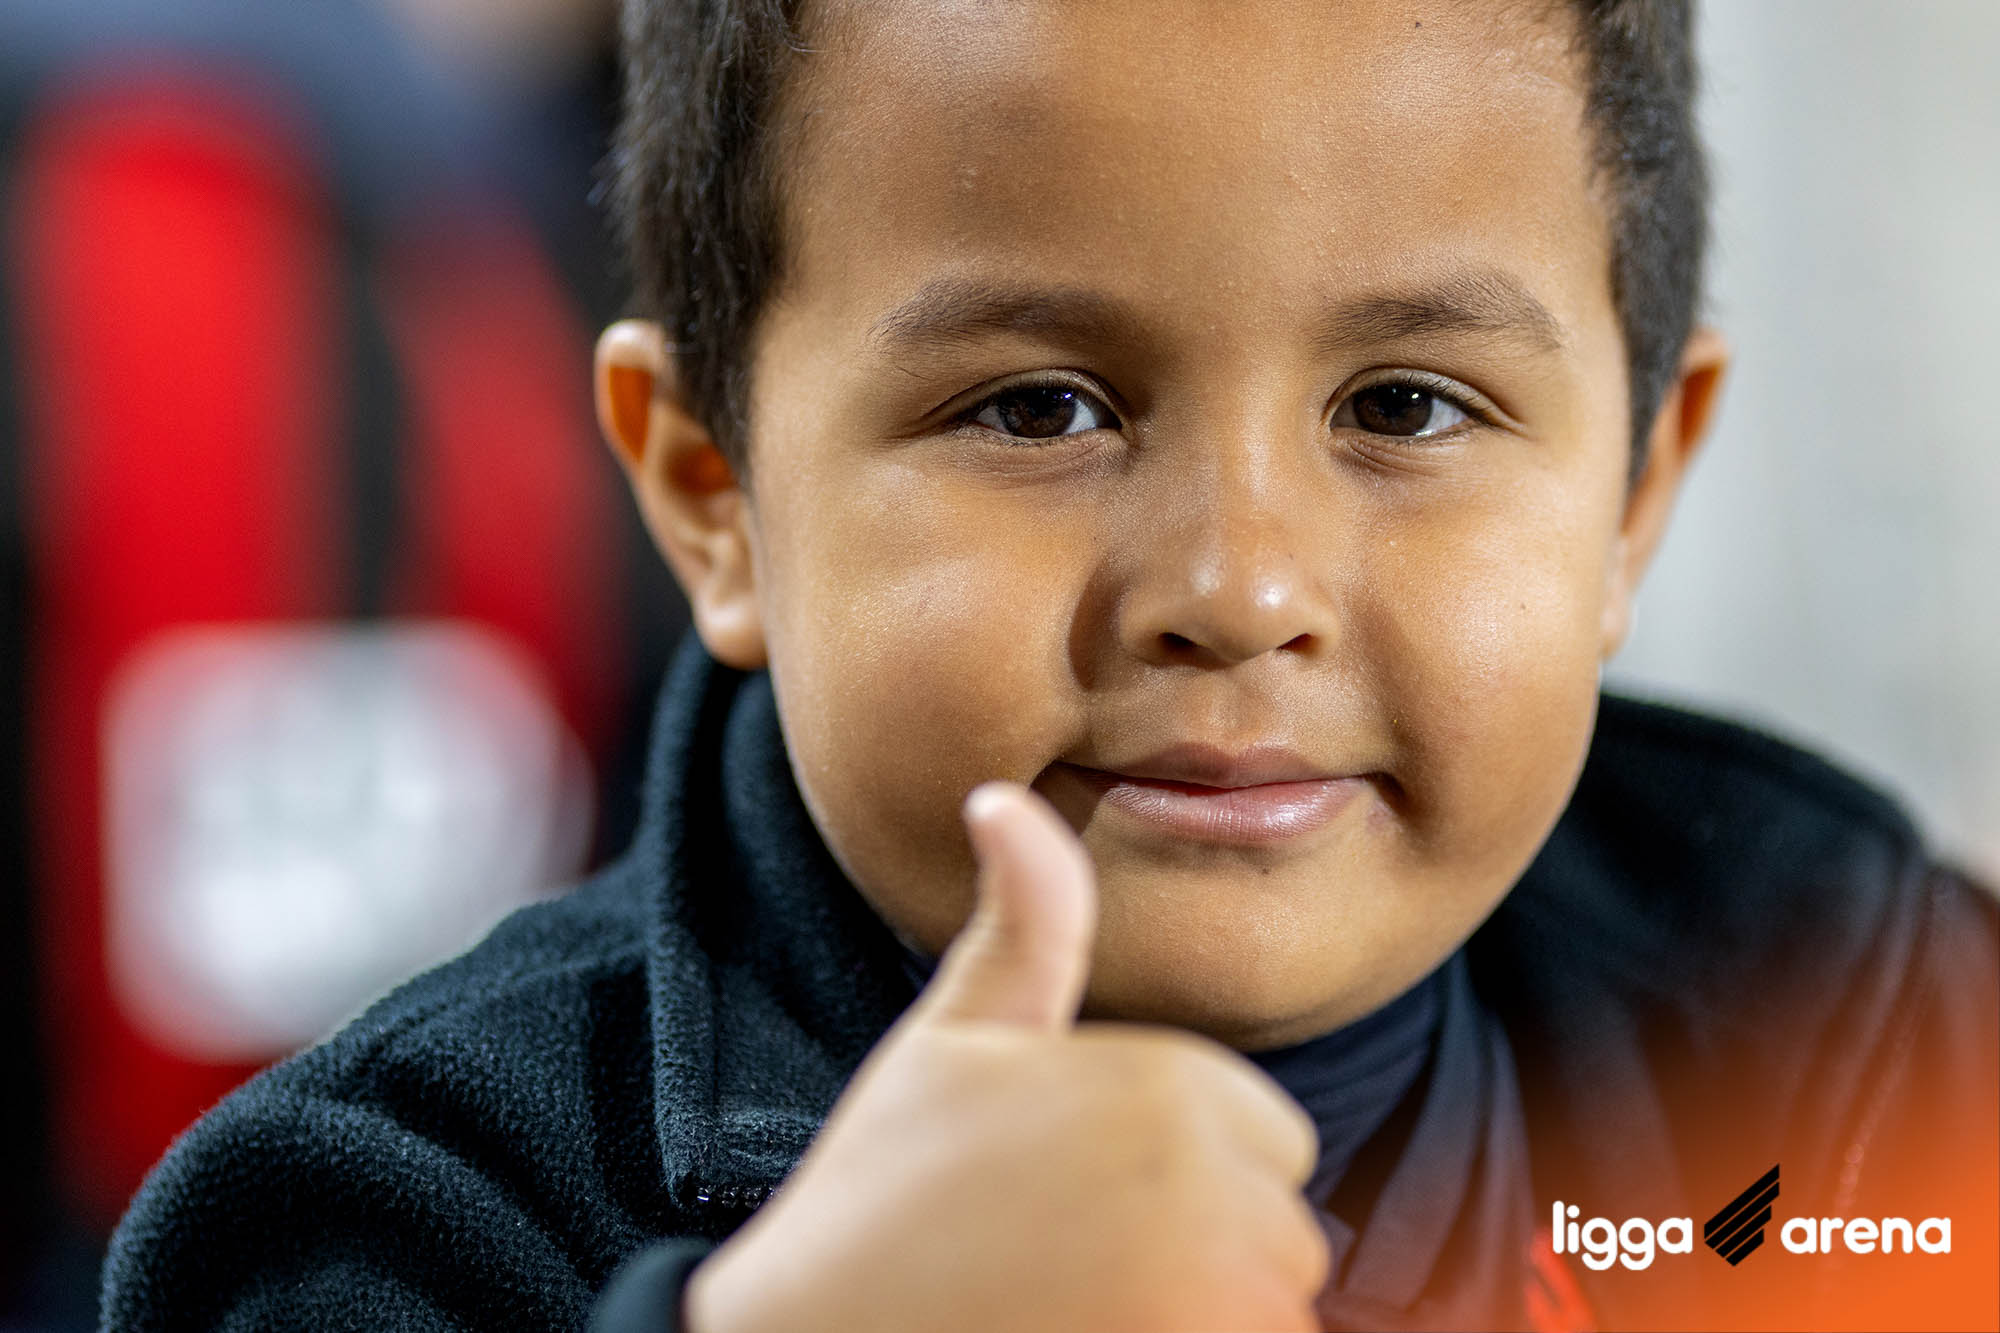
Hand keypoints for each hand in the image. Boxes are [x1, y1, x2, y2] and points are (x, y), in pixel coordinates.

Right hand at [683, 781, 1330, 1332]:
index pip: (1266, 1136)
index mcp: (1168, 1083)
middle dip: (1200, 1243)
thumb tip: (1004, 796)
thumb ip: (1025, 924)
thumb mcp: (955, 1036)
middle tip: (1067, 1248)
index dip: (1177, 1165)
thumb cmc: (883, 1192)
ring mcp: (1218, 1298)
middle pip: (1282, 1226)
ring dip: (1200, 1309)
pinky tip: (1095, 1331)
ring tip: (1079, 1301)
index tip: (1073, 1183)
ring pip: (1275, 1302)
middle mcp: (1215, 1187)